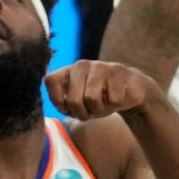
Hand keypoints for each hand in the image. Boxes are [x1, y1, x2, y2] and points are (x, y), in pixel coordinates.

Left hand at [45, 59, 162, 120]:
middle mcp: (82, 65)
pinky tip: (118, 97)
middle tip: (91, 110)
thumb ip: (61, 102)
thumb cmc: (98, 100)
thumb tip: (50, 107)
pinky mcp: (120, 71)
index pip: (50, 81)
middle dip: (83, 113)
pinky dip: (115, 104)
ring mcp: (101, 66)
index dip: (57, 101)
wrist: (129, 91)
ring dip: (100, 110)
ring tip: (104, 104)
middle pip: (73, 99)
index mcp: (68, 71)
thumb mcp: (77, 103)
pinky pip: (112, 99)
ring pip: (92, 99)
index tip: (68, 108)